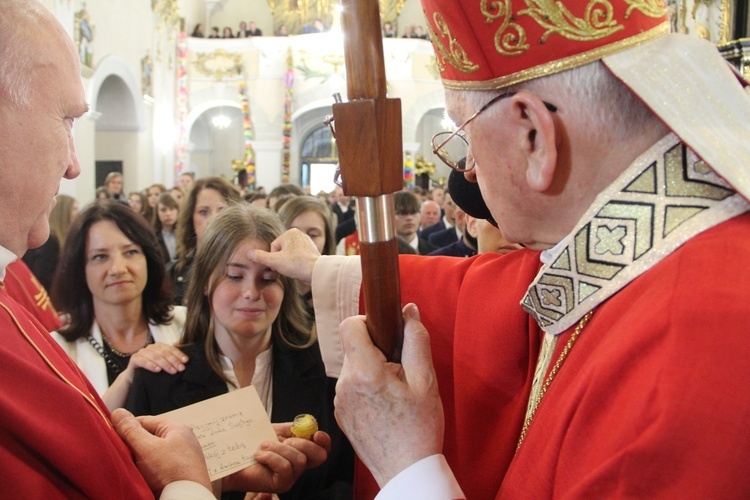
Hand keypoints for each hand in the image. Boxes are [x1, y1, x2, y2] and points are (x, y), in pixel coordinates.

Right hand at [112, 408, 210, 494]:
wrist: (188, 499)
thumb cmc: (173, 472)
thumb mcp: (147, 448)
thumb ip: (131, 431)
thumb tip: (118, 412)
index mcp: (176, 428)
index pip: (145, 421)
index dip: (127, 427)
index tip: (111, 435)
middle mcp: (180, 440)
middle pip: (148, 438)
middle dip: (133, 446)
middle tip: (120, 454)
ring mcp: (180, 457)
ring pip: (151, 454)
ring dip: (139, 460)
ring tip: (129, 466)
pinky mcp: (178, 473)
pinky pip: (157, 467)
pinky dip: (147, 471)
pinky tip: (139, 476)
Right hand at [127, 342, 187, 377]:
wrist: (134, 379)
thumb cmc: (151, 372)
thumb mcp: (162, 365)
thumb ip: (171, 360)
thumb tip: (186, 360)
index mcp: (158, 346)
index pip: (170, 348)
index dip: (179, 354)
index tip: (186, 361)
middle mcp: (150, 348)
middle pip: (164, 353)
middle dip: (174, 361)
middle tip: (181, 369)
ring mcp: (141, 352)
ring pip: (155, 357)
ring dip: (165, 364)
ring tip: (172, 371)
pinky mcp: (134, 359)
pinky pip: (143, 361)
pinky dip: (151, 365)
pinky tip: (158, 370)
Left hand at [222, 428, 329, 493]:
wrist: (231, 459)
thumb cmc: (251, 444)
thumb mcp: (274, 431)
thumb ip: (291, 428)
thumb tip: (307, 425)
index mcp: (300, 451)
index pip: (323, 449)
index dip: (324, 441)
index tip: (316, 434)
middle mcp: (299, 466)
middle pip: (319, 456)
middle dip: (303, 443)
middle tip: (284, 440)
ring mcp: (291, 477)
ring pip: (299, 460)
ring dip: (279, 448)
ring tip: (263, 446)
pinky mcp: (281, 484)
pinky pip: (285, 468)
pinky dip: (271, 457)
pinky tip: (259, 455)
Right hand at [248, 228, 320, 282]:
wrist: (317, 271)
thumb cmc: (296, 264)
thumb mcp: (274, 261)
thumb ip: (260, 257)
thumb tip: (248, 253)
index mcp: (290, 232)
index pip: (274, 247)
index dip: (274, 259)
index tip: (281, 265)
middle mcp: (300, 234)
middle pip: (281, 250)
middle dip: (281, 261)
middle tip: (288, 268)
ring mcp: (307, 241)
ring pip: (289, 254)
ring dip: (289, 263)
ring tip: (294, 269)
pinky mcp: (312, 250)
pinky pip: (298, 257)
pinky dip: (297, 264)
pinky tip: (300, 269)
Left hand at [334, 303, 443, 486]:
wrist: (406, 471)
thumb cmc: (419, 428)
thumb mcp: (427, 381)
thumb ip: (416, 340)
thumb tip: (409, 311)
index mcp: (364, 373)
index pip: (350, 325)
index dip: (368, 321)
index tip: (386, 334)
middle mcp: (344, 385)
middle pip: (353, 347)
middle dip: (375, 349)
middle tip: (400, 370)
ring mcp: (339, 401)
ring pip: (353, 367)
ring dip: (371, 369)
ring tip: (395, 392)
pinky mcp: (340, 414)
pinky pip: (350, 387)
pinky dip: (366, 387)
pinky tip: (385, 405)